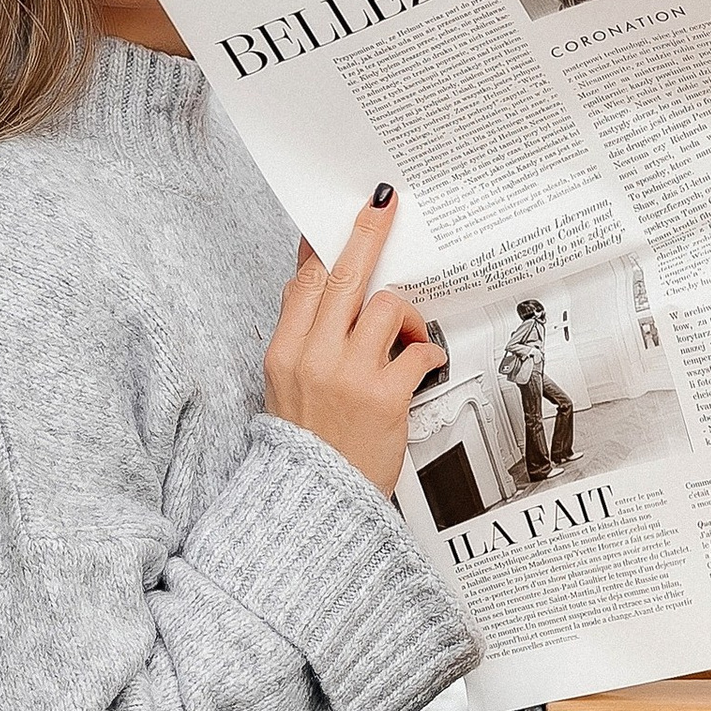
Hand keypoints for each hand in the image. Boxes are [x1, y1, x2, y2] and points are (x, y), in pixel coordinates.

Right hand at [263, 191, 445, 494]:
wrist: (317, 502)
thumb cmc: (309, 444)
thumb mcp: (285, 384)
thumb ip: (301, 335)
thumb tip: (315, 285)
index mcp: (284, 352)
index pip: (304, 283)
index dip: (321, 245)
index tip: (334, 221)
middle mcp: (313, 358)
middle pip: (343, 278)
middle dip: (366, 234)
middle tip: (382, 208)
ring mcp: (349, 375)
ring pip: (384, 306)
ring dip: (403, 315)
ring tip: (405, 336)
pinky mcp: (384, 396)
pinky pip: (417, 351)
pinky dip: (426, 353)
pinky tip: (423, 363)